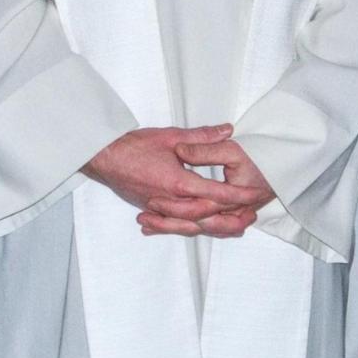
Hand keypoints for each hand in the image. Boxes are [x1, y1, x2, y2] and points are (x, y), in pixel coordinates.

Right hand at [84, 123, 264, 238]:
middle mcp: (171, 201)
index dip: (237, 195)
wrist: (104, 157)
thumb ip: (202, 136)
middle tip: (250, 216)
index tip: (253, 196)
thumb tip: (227, 130)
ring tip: (233, 226)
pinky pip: (176, 224)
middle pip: (207, 215)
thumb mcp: (171, 136)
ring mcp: (161, 209)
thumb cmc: (134, 146)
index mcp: (179, 183)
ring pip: (192, 224)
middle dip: (230, 217)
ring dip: (214, 226)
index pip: (216, 193)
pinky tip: (201, 227)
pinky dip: (191, 227)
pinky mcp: (152, 210)